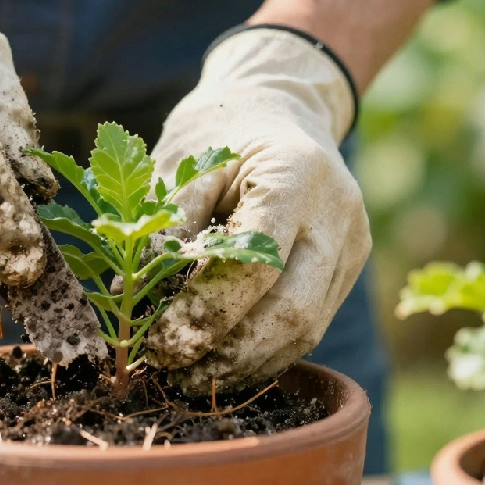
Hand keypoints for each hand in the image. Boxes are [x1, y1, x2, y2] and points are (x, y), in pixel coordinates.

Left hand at [146, 26, 370, 391]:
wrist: (281, 107)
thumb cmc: (221, 129)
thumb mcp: (184, 160)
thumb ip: (165, 224)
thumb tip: (131, 294)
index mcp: (296, 174)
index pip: (255, 264)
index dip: (206, 312)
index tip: (159, 339)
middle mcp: (338, 213)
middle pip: (291, 310)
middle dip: (227, 352)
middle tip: (171, 370)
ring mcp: (353, 243)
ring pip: (306, 328)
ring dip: (245, 363)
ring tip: (190, 377)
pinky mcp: (350, 266)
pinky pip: (311, 324)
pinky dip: (265, 352)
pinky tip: (221, 364)